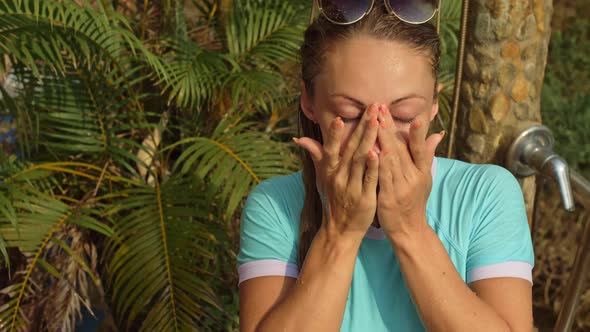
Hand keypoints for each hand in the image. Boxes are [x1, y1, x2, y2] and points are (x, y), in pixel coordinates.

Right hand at [293, 104, 380, 240]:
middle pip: (351, 149)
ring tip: (378, 122)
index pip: (331, 149)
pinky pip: (370, 179)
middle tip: (372, 108)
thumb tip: (299, 138)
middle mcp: (339, 177)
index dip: (334, 135)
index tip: (340, 118)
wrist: (340, 228)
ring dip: (370, 140)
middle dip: (362, 127)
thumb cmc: (333, 198)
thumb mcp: (322, 177)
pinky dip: (374, 166)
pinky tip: (379, 152)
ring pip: (360, 160)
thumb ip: (316, 155)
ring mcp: (352, 187)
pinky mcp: (365, 198)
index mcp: (329, 171)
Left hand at [376, 105, 444, 240]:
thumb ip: (428, 154)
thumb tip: (438, 133)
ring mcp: (400, 188)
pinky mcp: (387, 197)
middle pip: (401, 150)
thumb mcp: (425, 178)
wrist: (409, 229)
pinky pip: (382, 178)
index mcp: (421, 171)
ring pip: (391, 161)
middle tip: (381, 109)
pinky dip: (377, 164)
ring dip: (383, 140)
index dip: (418, 134)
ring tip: (376, 123)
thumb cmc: (415, 200)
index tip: (414, 117)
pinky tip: (371, 151)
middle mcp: (413, 178)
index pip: (420, 149)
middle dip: (390, 128)